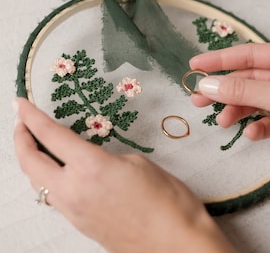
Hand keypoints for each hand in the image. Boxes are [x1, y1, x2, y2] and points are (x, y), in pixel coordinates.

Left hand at [13, 98, 234, 252]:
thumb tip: (93, 162)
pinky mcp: (80, 225)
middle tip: (22, 124)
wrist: (177, 242)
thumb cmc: (166, 197)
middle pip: (30, 163)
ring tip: (38, 146)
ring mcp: (74, 212)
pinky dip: (47, 179)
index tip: (20, 104)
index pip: (50, 136)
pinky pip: (54, 198)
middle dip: (20, 139)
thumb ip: (106, 159)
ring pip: (37, 183)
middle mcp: (74, 191)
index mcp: (91, 168)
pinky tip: (59, 172)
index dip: (31, 116)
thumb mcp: (137, 164)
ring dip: (32, 161)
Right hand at [189, 43, 269, 139]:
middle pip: (248, 81)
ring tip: (222, 122)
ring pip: (255, 102)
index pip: (249, 54)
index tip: (195, 65)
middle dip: (223, 91)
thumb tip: (208, 85)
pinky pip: (269, 121)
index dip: (220, 59)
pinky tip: (251, 133)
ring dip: (237, 112)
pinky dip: (258, 127)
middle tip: (199, 99)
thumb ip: (244, 90)